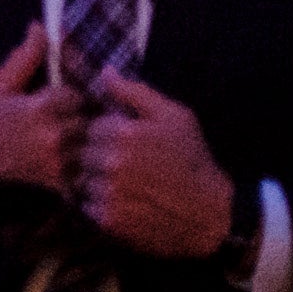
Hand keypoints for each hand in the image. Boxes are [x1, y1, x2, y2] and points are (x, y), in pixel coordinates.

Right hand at [0, 24, 80, 215]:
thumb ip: (23, 60)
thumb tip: (40, 28)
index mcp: (39, 109)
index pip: (77, 94)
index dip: (72, 97)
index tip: (63, 103)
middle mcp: (53, 136)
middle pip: (89, 120)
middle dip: (82, 120)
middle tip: (71, 124)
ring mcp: (59, 165)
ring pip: (90, 147)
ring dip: (85, 145)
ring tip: (73, 145)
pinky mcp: (62, 188)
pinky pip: (86, 172)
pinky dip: (82, 168)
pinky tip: (69, 166)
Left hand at [76, 72, 236, 258]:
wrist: (210, 212)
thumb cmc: (192, 160)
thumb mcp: (174, 117)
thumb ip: (135, 92)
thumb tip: (105, 72)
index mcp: (124, 133)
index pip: (91, 127)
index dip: (107, 135)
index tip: (125, 144)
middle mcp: (111, 162)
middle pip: (83, 153)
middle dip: (99, 157)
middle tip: (126, 166)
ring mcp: (109, 192)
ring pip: (82, 179)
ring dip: (97, 181)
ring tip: (126, 185)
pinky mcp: (109, 219)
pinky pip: (87, 205)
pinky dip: (100, 204)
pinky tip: (126, 202)